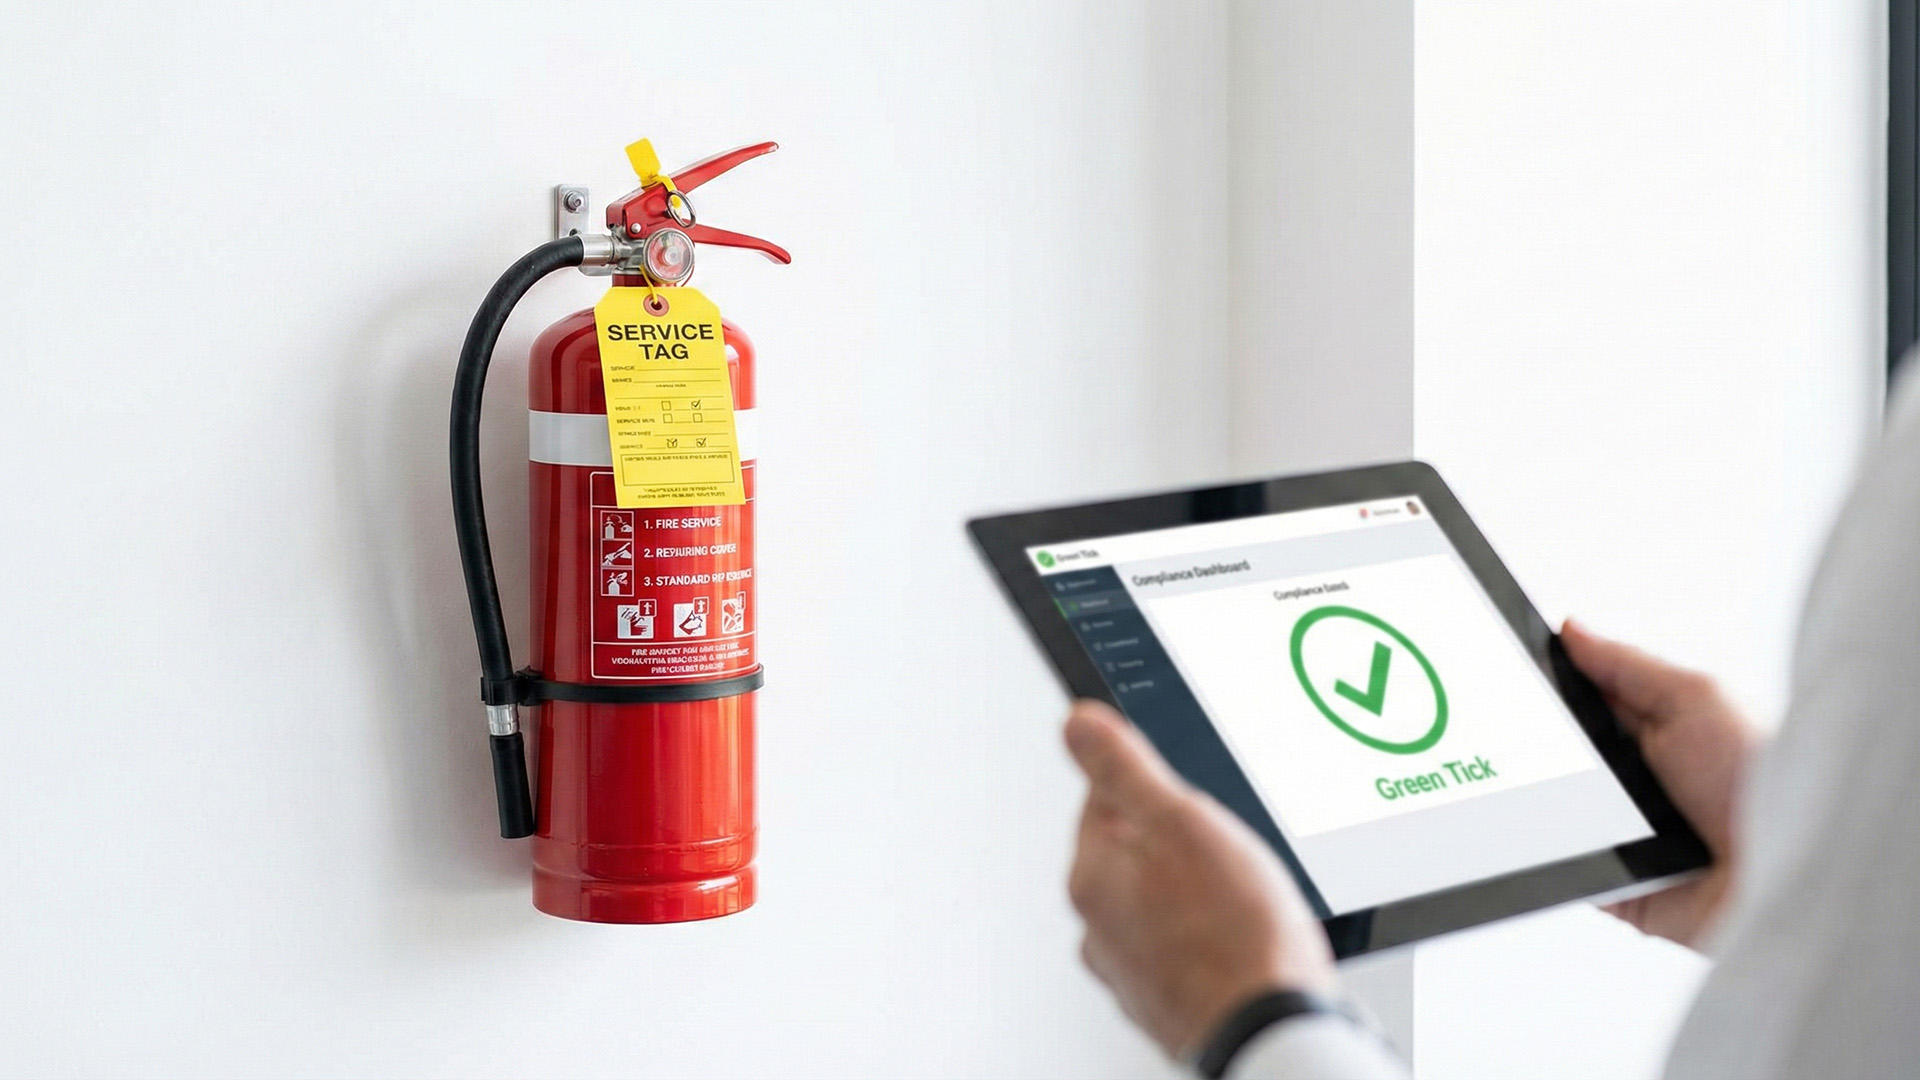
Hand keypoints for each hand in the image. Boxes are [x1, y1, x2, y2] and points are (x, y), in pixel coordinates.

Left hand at [1064, 700, 1336, 1057]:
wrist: (1271, 1030)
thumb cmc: (1233, 936)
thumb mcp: (1181, 821)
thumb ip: (1125, 767)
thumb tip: (1077, 723)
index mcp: (1091, 879)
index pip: (1103, 800)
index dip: (1158, 790)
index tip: (1193, 802)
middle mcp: (1099, 930)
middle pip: (1138, 853)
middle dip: (1185, 845)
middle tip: (1229, 857)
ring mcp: (1134, 970)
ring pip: (1166, 902)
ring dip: (1202, 894)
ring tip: (1244, 902)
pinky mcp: (1171, 1000)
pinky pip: (1190, 947)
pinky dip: (1215, 938)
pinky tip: (1247, 940)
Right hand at [1560, 619, 1759, 948]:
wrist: (1788, 871)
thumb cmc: (1762, 780)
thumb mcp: (1695, 698)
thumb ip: (1627, 664)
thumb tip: (1571, 628)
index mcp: (1656, 733)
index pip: (1587, 703)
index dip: (1552, 689)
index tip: (1514, 671)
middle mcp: (1638, 783)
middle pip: (1564, 758)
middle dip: (1543, 748)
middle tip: (1527, 736)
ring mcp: (1625, 836)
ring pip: (1556, 811)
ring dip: (1548, 802)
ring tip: (1558, 792)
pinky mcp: (1618, 886)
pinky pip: (1566, 868)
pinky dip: (1555, 857)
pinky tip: (1554, 839)